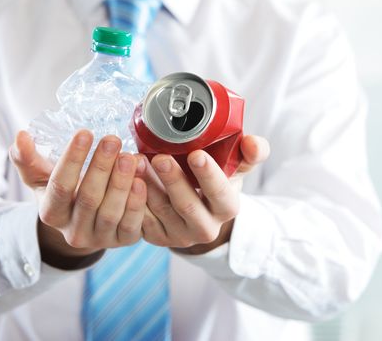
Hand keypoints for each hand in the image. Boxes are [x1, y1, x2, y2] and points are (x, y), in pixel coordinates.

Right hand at [10, 130, 146, 265]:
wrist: (86, 221)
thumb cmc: (65, 192)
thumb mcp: (43, 176)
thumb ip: (28, 158)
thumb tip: (20, 136)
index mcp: (51, 213)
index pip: (60, 186)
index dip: (72, 159)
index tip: (85, 132)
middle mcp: (73, 232)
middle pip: (88, 198)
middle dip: (101, 166)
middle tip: (113, 140)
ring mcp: (99, 239)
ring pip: (110, 212)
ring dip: (121, 183)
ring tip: (130, 157)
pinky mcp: (123, 240)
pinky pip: (131, 225)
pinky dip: (137, 203)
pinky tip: (141, 180)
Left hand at [138, 135, 269, 254]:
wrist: (201, 211)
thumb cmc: (218, 183)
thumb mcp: (237, 169)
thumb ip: (250, 154)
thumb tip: (253, 143)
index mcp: (227, 208)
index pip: (221, 194)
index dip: (209, 176)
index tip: (196, 154)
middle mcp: (205, 228)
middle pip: (188, 206)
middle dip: (173, 181)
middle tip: (160, 157)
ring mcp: (180, 236)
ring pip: (161, 212)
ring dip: (148, 186)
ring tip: (137, 161)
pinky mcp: (158, 237)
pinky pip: (142, 221)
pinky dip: (133, 199)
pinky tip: (128, 180)